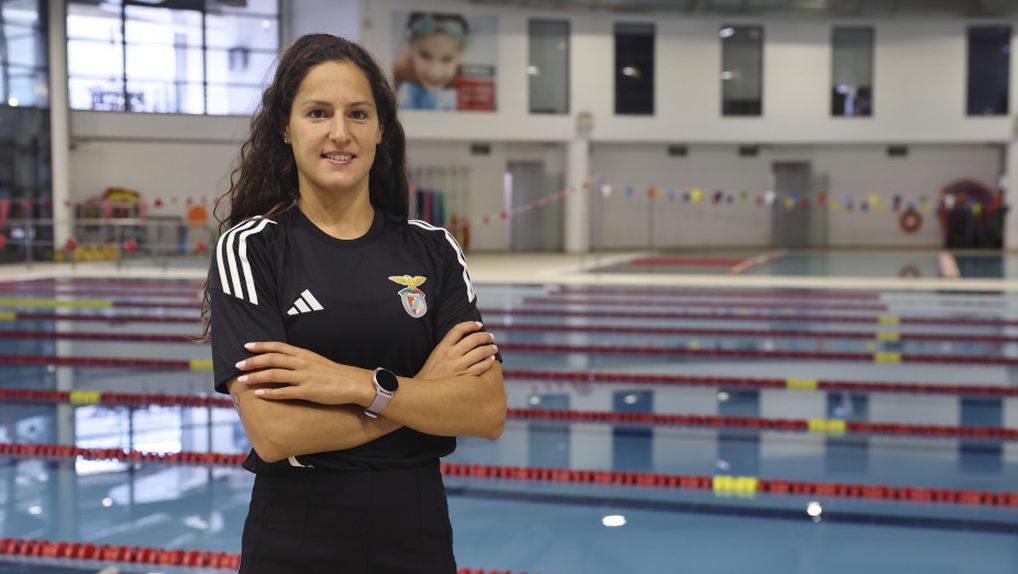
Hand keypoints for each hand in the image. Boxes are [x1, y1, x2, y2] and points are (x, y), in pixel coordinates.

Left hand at [234, 341, 371, 405]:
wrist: (353, 384)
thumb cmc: (334, 374)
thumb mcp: (316, 361)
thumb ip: (300, 359)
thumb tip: (283, 361)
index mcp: (304, 354)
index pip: (278, 346)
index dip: (261, 345)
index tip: (246, 346)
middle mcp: (302, 363)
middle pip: (272, 359)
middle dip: (253, 361)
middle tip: (238, 364)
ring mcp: (304, 377)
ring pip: (274, 375)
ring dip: (256, 376)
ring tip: (242, 380)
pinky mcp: (308, 392)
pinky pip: (284, 392)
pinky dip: (270, 393)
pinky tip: (259, 394)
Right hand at [416, 321, 497, 379]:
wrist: (426, 392)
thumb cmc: (432, 372)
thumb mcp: (436, 354)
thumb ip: (449, 345)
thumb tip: (466, 336)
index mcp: (443, 347)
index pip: (459, 329)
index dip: (471, 324)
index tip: (479, 325)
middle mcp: (451, 354)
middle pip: (473, 339)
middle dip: (485, 336)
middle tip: (491, 337)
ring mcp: (458, 366)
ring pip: (480, 352)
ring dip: (490, 348)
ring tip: (494, 348)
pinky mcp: (464, 377)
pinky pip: (481, 367)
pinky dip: (488, 362)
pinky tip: (491, 360)